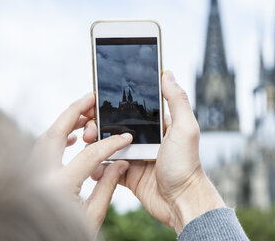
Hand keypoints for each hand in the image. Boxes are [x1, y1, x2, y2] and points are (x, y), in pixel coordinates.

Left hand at [33, 93, 132, 234]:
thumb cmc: (67, 237)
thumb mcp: (93, 217)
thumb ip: (107, 186)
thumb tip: (120, 162)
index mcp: (59, 186)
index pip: (90, 154)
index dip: (111, 143)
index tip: (126, 137)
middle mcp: (40, 176)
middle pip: (56, 132)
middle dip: (74, 111)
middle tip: (91, 97)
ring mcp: (30, 175)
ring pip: (45, 137)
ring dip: (65, 122)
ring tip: (85, 114)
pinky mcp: (27, 177)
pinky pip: (40, 148)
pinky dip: (56, 137)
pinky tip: (72, 137)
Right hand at [85, 71, 224, 233]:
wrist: (181, 202)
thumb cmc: (186, 164)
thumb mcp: (185, 128)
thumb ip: (177, 100)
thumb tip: (166, 73)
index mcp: (157, 124)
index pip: (131, 108)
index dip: (112, 103)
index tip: (95, 101)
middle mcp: (144, 138)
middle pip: (114, 126)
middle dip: (97, 124)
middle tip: (88, 129)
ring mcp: (135, 156)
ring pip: (106, 146)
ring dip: (94, 145)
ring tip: (87, 145)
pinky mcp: (127, 175)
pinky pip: (107, 168)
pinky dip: (97, 167)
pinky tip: (93, 166)